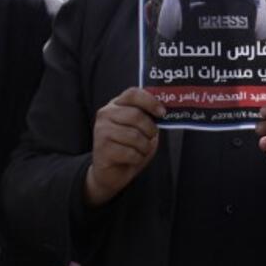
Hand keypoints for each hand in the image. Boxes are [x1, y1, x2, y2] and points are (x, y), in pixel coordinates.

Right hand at [86, 87, 164, 206]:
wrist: (112, 172)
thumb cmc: (130, 146)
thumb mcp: (142, 128)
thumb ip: (149, 116)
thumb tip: (165, 110)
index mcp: (116, 104)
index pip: (133, 94)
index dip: (150, 101)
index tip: (162, 112)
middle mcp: (105, 114)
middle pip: (136, 115)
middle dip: (150, 130)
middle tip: (151, 137)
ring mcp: (100, 131)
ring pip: (135, 136)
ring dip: (145, 147)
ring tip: (140, 149)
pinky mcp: (101, 149)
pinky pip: (130, 153)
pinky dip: (137, 158)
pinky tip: (132, 159)